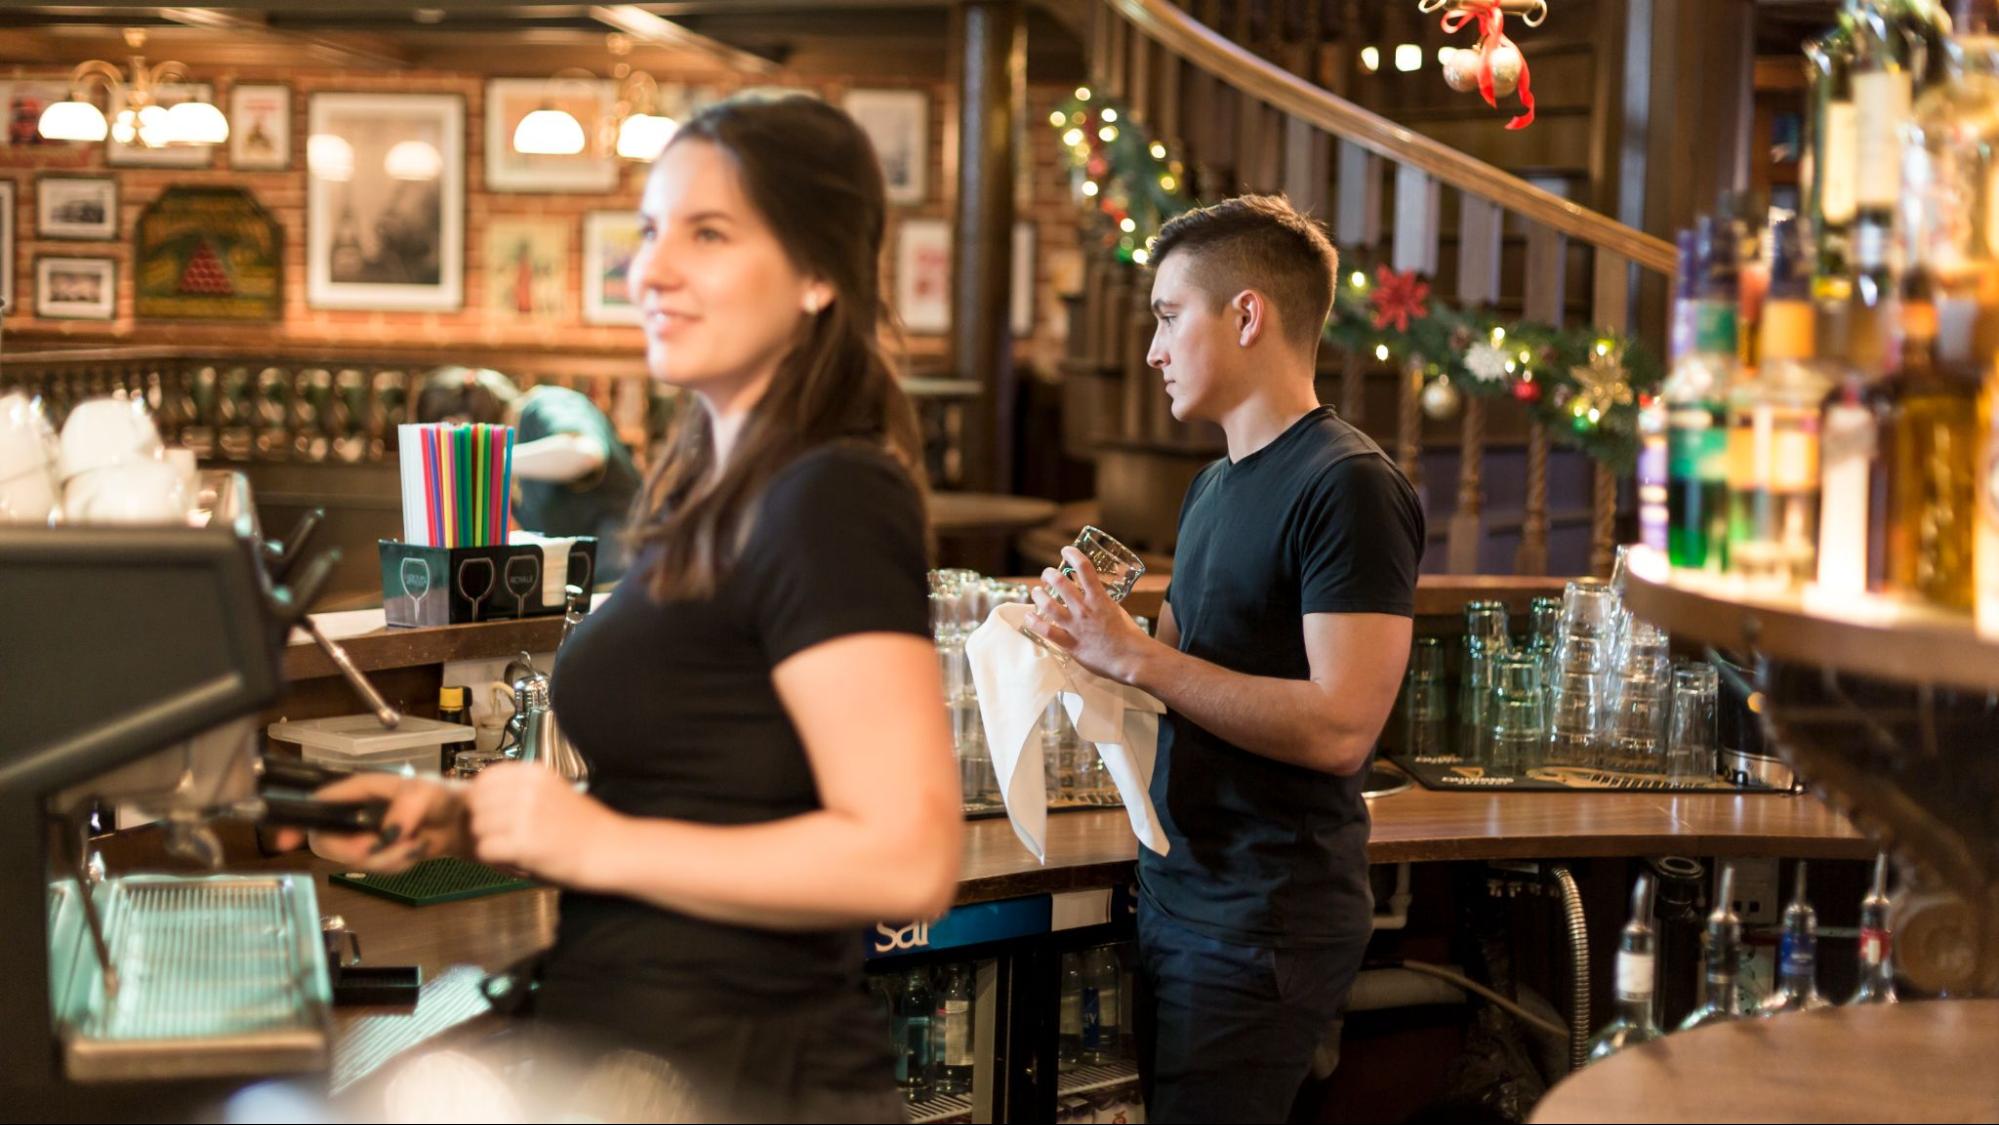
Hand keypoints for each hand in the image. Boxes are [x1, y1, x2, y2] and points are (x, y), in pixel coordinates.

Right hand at [271, 773, 467, 874]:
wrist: (462, 823)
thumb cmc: (443, 796)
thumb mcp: (428, 792)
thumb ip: (405, 807)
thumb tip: (387, 832)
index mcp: (361, 789)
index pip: (320, 802)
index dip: (297, 820)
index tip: (285, 840)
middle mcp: (357, 812)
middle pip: (327, 840)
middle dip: (354, 851)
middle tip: (380, 848)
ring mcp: (365, 835)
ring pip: (353, 860)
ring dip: (386, 859)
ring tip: (415, 844)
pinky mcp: (377, 854)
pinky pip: (373, 869)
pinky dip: (396, 866)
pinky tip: (413, 852)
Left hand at [465, 763, 619, 885]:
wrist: (609, 850)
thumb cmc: (584, 827)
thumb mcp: (554, 792)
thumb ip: (520, 791)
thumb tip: (479, 797)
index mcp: (535, 773)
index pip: (485, 778)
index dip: (482, 799)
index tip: (491, 812)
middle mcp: (527, 789)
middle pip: (476, 804)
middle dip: (484, 823)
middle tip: (503, 837)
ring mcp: (524, 815)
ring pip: (477, 828)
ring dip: (490, 843)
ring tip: (513, 851)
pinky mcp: (522, 843)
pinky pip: (485, 850)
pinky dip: (496, 861)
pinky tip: (516, 862)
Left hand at [1026, 546, 1156, 685]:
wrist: (1132, 658)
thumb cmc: (1129, 636)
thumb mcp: (1117, 611)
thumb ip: (1103, 604)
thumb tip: (1094, 598)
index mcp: (1100, 599)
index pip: (1084, 568)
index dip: (1073, 555)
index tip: (1066, 550)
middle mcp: (1085, 609)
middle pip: (1061, 583)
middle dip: (1050, 575)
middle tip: (1047, 574)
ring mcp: (1076, 626)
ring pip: (1049, 605)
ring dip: (1039, 595)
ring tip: (1036, 591)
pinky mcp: (1071, 644)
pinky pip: (1047, 631)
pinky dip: (1034, 623)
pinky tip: (1029, 617)